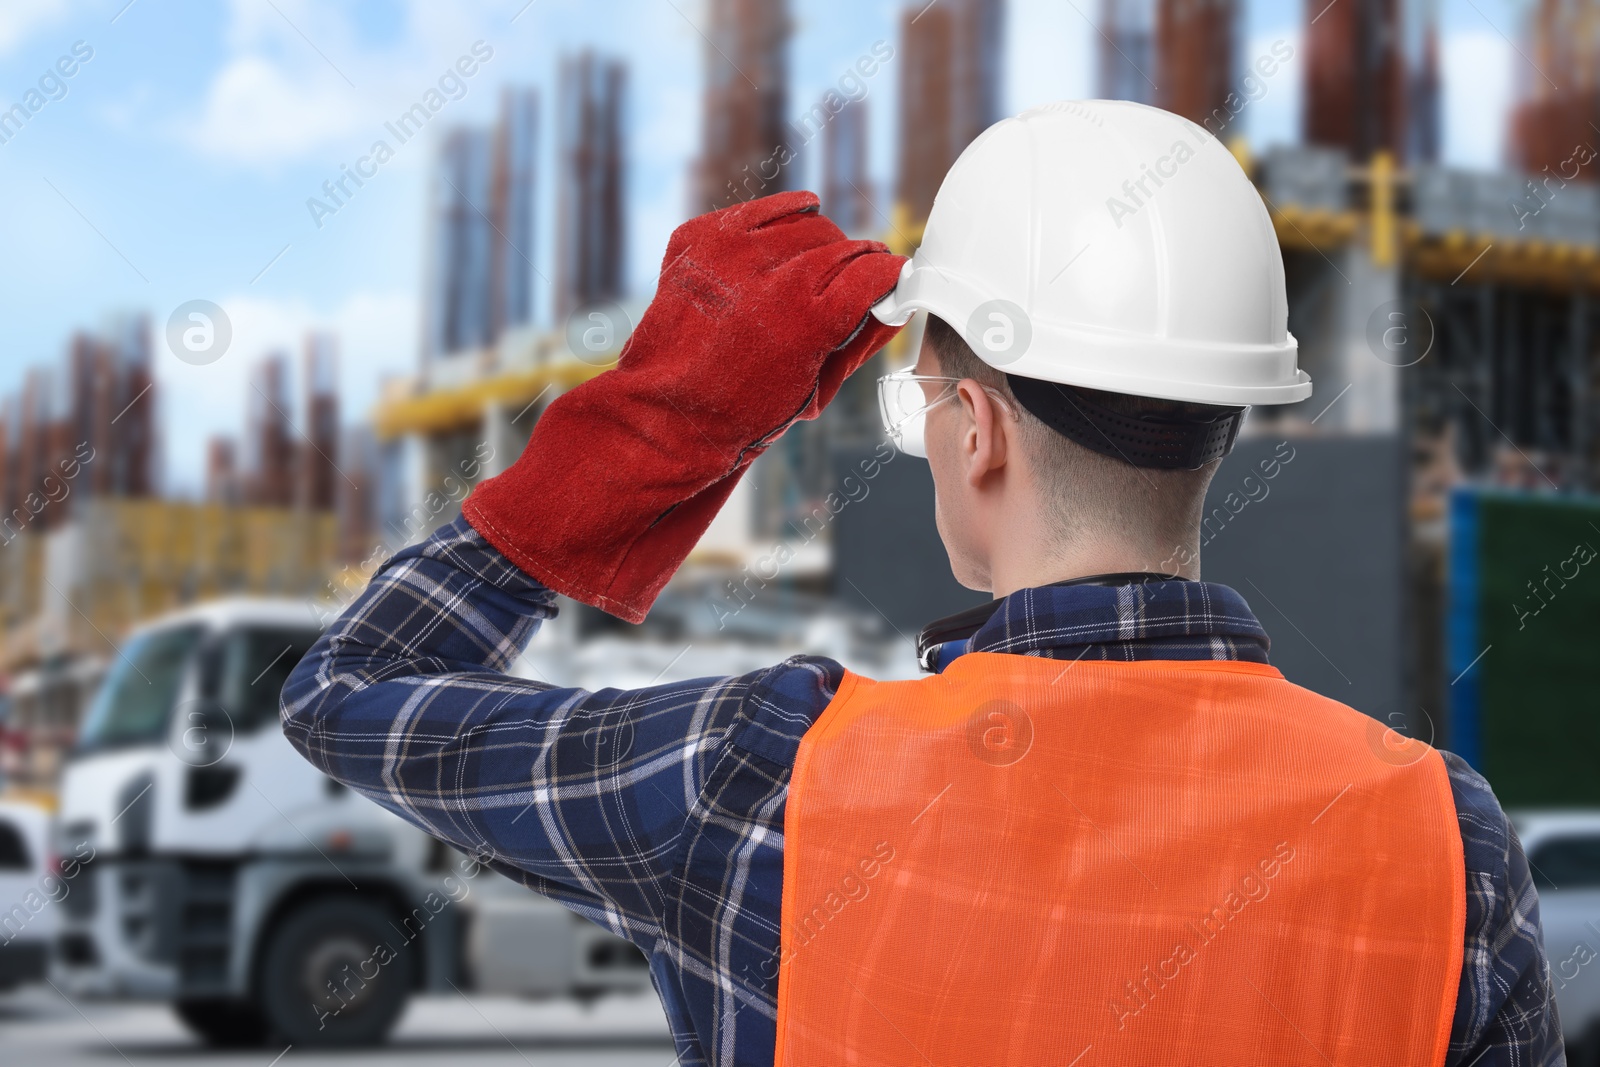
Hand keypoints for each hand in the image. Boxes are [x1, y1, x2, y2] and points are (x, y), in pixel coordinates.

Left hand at [463, 190, 905, 621]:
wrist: (664, 416)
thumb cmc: (741, 415)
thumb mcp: (817, 389)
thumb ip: (860, 340)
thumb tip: (892, 306)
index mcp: (810, 315)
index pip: (874, 269)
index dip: (888, 276)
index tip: (891, 280)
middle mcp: (773, 275)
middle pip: (843, 244)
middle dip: (856, 262)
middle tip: (855, 281)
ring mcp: (731, 252)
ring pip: (805, 221)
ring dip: (817, 243)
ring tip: (811, 272)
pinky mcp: (700, 238)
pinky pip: (758, 211)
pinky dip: (777, 221)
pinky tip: (782, 242)